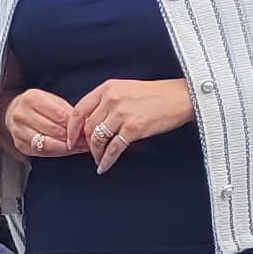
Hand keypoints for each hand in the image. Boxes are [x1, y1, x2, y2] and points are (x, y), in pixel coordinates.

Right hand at [6, 88, 79, 164]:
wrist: (12, 112)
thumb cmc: (38, 106)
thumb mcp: (52, 101)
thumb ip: (66, 112)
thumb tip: (84, 127)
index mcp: (32, 98)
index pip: (59, 115)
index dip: (75, 125)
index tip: (87, 131)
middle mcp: (22, 114)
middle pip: (54, 131)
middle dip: (72, 138)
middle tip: (86, 142)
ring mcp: (18, 131)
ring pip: (47, 144)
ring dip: (66, 148)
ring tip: (78, 147)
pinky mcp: (19, 144)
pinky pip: (41, 152)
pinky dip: (57, 152)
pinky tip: (66, 150)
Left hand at [69, 76, 193, 172]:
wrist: (182, 98)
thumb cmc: (157, 95)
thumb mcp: (126, 89)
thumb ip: (108, 101)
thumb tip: (93, 122)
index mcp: (107, 88)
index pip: (79, 110)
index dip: (72, 128)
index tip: (70, 140)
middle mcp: (111, 99)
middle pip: (88, 127)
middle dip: (87, 144)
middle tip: (90, 152)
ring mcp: (122, 114)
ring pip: (98, 139)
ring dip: (96, 153)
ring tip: (99, 160)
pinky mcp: (133, 128)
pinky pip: (113, 149)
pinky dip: (106, 160)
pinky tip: (105, 166)